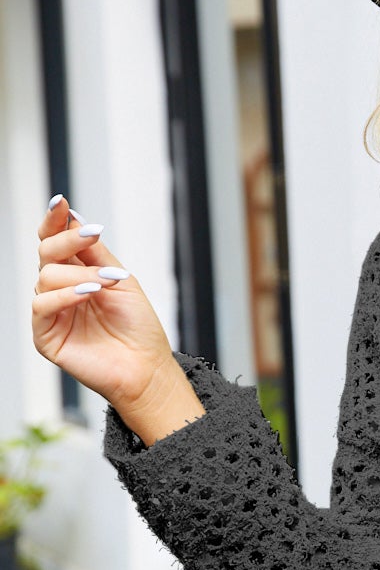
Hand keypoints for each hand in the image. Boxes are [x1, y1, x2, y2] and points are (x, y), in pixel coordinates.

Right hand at [32, 194, 181, 420]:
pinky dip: (65, 295)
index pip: (55, 242)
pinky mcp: (45, 336)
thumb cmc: (138, 326)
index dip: (54, 221)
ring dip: (80, 274)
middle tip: (92, 234)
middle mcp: (60, 290)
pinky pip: (42, 306)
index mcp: (76, 274)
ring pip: (46, 276)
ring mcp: (51, 313)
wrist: (147, 366)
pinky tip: (88, 293)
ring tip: (107, 282)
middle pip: (46, 253)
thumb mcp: (121, 279)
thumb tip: (74, 218)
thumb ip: (95, 252)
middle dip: (67, 240)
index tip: (61, 202)